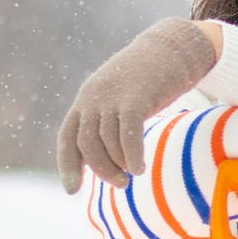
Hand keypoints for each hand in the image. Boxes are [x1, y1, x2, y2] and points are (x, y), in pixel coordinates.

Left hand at [57, 19, 219, 190]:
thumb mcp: (118, 98)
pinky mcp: (135, 97)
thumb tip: (103, 160)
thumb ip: (106, 122)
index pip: (67, 137)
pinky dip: (132, 156)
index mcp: (86, 99)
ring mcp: (113, 96)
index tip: (71, 191)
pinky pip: (128, 135)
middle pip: (87, 144)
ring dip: (119, 165)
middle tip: (121, 185)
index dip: (68, 166)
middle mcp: (93, 97)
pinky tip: (140, 168)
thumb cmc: (147, 80)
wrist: (170, 47)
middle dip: (101, 170)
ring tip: (134, 174)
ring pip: (108, 142)